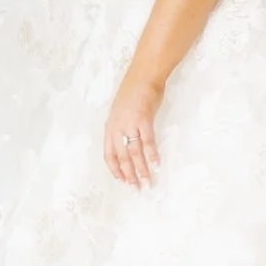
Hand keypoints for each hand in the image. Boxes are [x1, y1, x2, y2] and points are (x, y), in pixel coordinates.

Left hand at [104, 72, 162, 188]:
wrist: (143, 76)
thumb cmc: (134, 93)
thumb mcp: (122, 112)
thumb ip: (123, 128)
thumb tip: (130, 144)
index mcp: (110, 127)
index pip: (109, 154)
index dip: (115, 170)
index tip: (123, 181)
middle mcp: (117, 128)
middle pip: (122, 157)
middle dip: (129, 175)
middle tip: (137, 189)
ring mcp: (129, 124)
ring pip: (134, 153)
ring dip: (142, 170)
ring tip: (148, 183)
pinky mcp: (143, 120)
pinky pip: (147, 142)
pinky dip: (152, 155)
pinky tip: (156, 165)